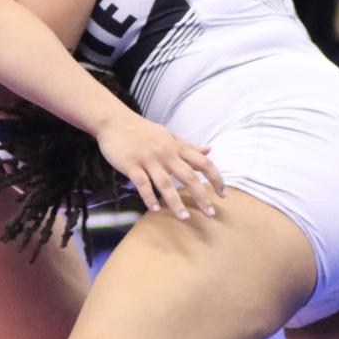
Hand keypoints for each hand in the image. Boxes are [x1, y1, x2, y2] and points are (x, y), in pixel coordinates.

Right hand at [95, 109, 225, 219]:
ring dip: (176, 202)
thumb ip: (189, 146)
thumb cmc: (143, 130)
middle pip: (188, 176)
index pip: (203, 163)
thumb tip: (210, 150)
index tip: (223, 194)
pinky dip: (148, 197)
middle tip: (211, 213)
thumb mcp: (169, 135)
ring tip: (184, 218)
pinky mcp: (131, 165)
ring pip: (165, 184)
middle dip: (201, 196)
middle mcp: (166, 154)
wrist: (115, 121)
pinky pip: (142, 183)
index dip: (216, 178)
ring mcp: (148, 159)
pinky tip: (154, 209)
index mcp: (176, 147)